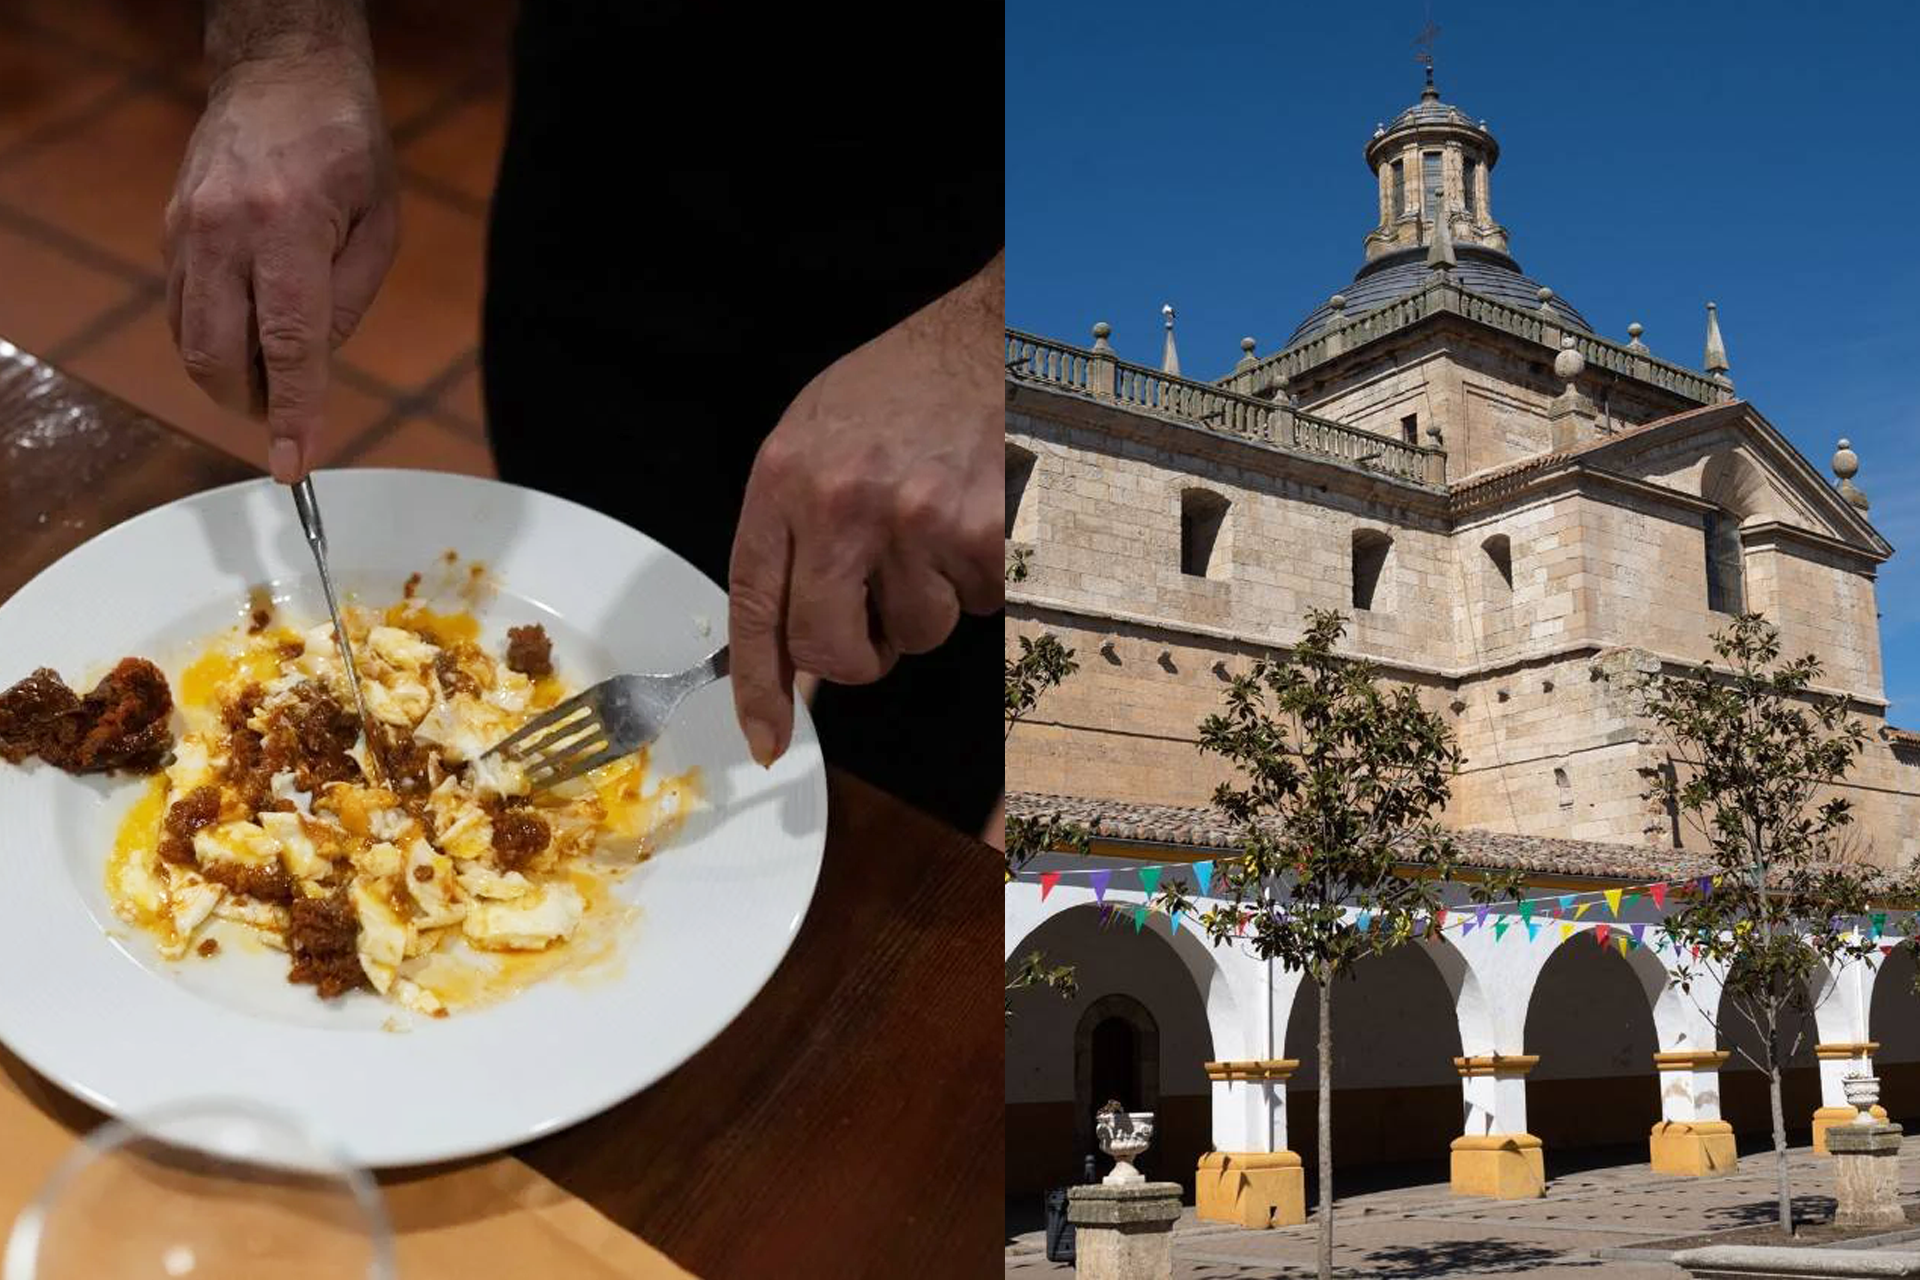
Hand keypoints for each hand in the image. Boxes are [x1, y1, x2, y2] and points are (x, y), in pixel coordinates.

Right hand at [164, 47, 396, 481]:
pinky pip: (183, 309)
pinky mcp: (169, 231)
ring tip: (273, 369)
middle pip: (218, 355)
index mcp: (288, 228)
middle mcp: (224, 231)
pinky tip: (250, 327)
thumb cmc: (348, 148)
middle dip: (251, 401)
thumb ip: (350, 302)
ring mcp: (186, 229)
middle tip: (286, 412)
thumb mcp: (381, 225)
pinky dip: (214, 337)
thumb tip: (314, 367)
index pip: (289, 346)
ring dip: (230, 375)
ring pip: (190, 339)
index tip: (295, 465)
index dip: (293, 413)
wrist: (281, 75)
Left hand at [729, 253, 1004, 766]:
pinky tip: (976, 517)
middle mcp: (841, 505)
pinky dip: (983, 577)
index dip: (758, 686)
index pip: (754, 608)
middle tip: (878, 621)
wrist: (986, 335)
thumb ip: (793, 541)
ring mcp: (914, 522)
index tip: (766, 740)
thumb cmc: (898, 391)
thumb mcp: (814, 445)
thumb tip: (794, 654)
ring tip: (935, 528)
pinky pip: (978, 604)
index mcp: (784, 482)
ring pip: (918, 633)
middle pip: (832, 648)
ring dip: (930, 601)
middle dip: (858, 656)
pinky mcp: (982, 534)